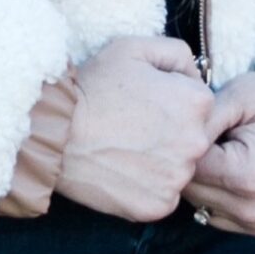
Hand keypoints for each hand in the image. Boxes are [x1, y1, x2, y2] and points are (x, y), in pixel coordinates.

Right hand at [53, 34, 216, 223]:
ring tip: (124, 148)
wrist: (54, 131)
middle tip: (133, 127)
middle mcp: (197, 143)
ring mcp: (178, 178)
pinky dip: (145, 187)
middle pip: (192, 138)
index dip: (172, 100)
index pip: (200, 104)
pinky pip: (161, 196)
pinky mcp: (158, 205)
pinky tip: (121, 171)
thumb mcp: (135, 48)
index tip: (145, 102)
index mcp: (197, 102)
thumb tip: (194, 76)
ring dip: (159, 162)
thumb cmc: (93, 86)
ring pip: (178, 169)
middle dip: (170, 133)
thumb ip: (177, 54)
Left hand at [184, 68, 254, 235]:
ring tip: (220, 149)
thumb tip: (167, 141)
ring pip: (197, 203)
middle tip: (205, 132)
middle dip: (189, 161)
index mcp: (247, 177)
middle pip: (189, 190)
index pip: (187, 167)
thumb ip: (200, 120)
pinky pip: (213, 213)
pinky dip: (213, 192)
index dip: (184, 141)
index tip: (195, 120)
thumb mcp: (237, 96)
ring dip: (200, 178)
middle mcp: (252, 209)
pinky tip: (226, 167)